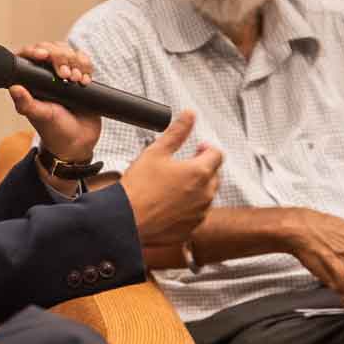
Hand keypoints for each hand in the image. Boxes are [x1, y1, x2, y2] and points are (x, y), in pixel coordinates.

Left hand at [7, 41, 100, 165]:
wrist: (79, 142)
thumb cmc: (55, 131)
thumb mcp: (41, 117)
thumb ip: (27, 104)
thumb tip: (14, 88)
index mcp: (31, 82)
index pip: (29, 56)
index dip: (35, 50)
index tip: (44, 56)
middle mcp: (46, 75)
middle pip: (51, 48)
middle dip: (60, 57)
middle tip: (66, 75)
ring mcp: (63, 74)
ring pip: (68, 51)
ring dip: (75, 61)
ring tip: (76, 80)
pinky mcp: (79, 76)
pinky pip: (83, 60)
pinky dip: (86, 65)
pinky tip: (85, 80)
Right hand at [118, 111, 221, 248]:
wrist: (126, 219)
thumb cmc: (138, 188)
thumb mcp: (156, 151)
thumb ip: (177, 132)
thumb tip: (189, 116)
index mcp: (200, 172)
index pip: (217, 154)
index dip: (207, 148)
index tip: (197, 148)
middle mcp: (205, 194)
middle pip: (215, 174)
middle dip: (203, 167)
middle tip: (185, 164)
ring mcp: (199, 213)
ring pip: (207, 195)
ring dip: (197, 187)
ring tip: (175, 184)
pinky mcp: (191, 228)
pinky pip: (197, 213)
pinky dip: (189, 206)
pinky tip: (171, 202)